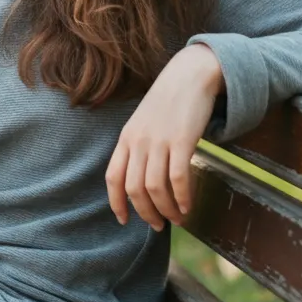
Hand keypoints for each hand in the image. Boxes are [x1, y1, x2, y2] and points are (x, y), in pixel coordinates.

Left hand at [105, 44, 222, 231]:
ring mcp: (159, 140)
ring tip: (176, 218)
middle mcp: (138, 141)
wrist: (188, 76)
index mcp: (126, 138)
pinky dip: (182, 198)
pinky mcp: (181, 140)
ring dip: (166, 210)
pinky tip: (187, 206)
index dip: (116, 202)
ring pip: (155, 188)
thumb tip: (142, 183)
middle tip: (158, 225)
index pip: (113, 177)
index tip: (123, 220)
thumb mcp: (143, 124)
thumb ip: (139, 148)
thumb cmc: (167, 103)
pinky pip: (178, 178)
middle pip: (134, 188)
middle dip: (145, 213)